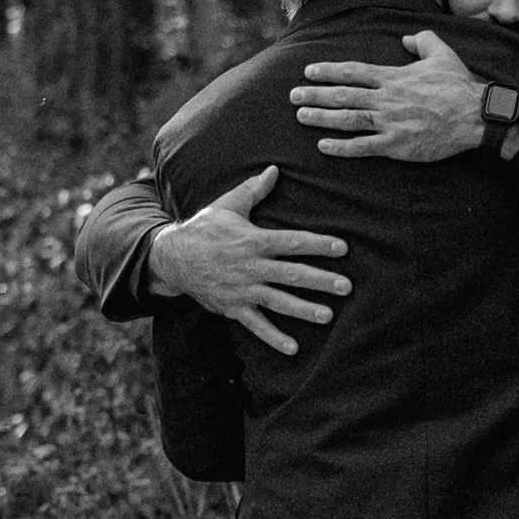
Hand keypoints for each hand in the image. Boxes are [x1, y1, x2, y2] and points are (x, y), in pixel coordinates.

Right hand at [149, 167, 347, 354]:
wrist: (172, 257)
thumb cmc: (203, 229)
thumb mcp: (227, 205)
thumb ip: (253, 190)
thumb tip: (274, 169)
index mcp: (253, 240)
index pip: (292, 242)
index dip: (318, 244)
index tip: (343, 247)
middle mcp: (251, 267)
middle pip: (292, 274)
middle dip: (320, 280)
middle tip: (346, 286)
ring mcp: (243, 290)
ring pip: (278, 301)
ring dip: (304, 309)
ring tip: (328, 315)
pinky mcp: (233, 307)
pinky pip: (256, 325)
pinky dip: (274, 338)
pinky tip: (293, 349)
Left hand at [290, 27, 491, 160]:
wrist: (474, 116)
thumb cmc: (458, 85)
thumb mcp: (442, 52)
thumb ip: (422, 40)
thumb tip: (406, 38)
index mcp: (393, 77)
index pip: (353, 71)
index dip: (328, 71)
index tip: (309, 71)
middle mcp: (386, 98)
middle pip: (343, 95)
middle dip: (315, 95)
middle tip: (293, 96)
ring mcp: (389, 122)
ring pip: (347, 119)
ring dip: (321, 117)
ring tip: (301, 116)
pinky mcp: (396, 145)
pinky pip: (362, 146)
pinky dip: (341, 147)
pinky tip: (323, 145)